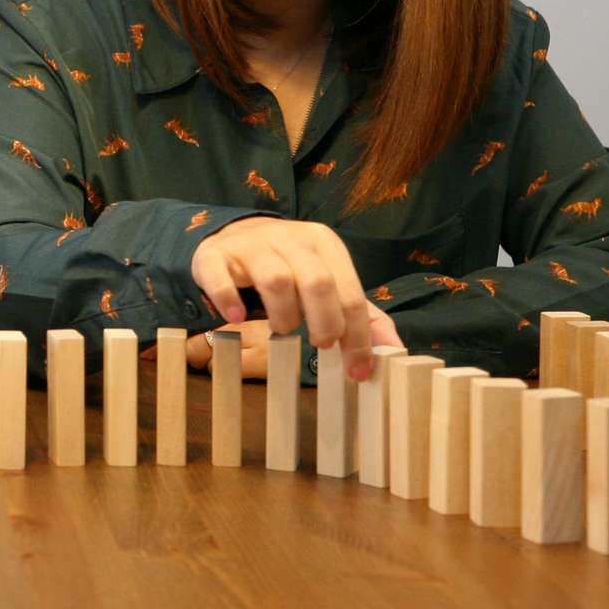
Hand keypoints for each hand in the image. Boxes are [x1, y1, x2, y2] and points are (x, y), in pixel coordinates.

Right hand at [191, 217, 394, 380]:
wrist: (235, 237)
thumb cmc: (290, 267)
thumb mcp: (329, 282)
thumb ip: (360, 314)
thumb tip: (393, 347)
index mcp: (323, 243)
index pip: (348, 291)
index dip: (357, 335)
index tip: (357, 370)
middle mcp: (289, 238)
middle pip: (317, 282)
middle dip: (325, 323)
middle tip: (320, 345)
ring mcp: (250, 245)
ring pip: (276, 279)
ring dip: (284, 316)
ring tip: (283, 330)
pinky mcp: (215, 255)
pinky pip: (220, 276)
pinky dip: (228, 299)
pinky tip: (235, 317)